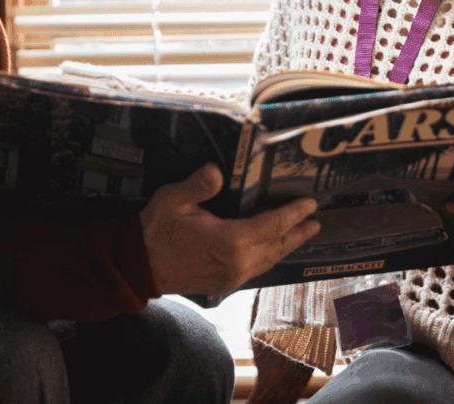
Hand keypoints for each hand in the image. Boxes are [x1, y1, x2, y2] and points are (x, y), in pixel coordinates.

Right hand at [138, 162, 318, 296]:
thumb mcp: (173, 199)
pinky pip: (256, 269)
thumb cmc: (155, 229)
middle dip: (297, 232)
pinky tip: (271, 250)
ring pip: (268, 260)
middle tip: (316, 221)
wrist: (138, 267)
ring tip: (302, 234)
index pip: (271, 225)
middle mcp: (236, 262)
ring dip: (286, 245)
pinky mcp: (223, 284)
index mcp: (229, 241)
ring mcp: (231, 276)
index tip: (310, 204)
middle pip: (276, 245)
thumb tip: (217, 170)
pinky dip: (270, 257)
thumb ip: (198, 185)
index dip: (293, 214)